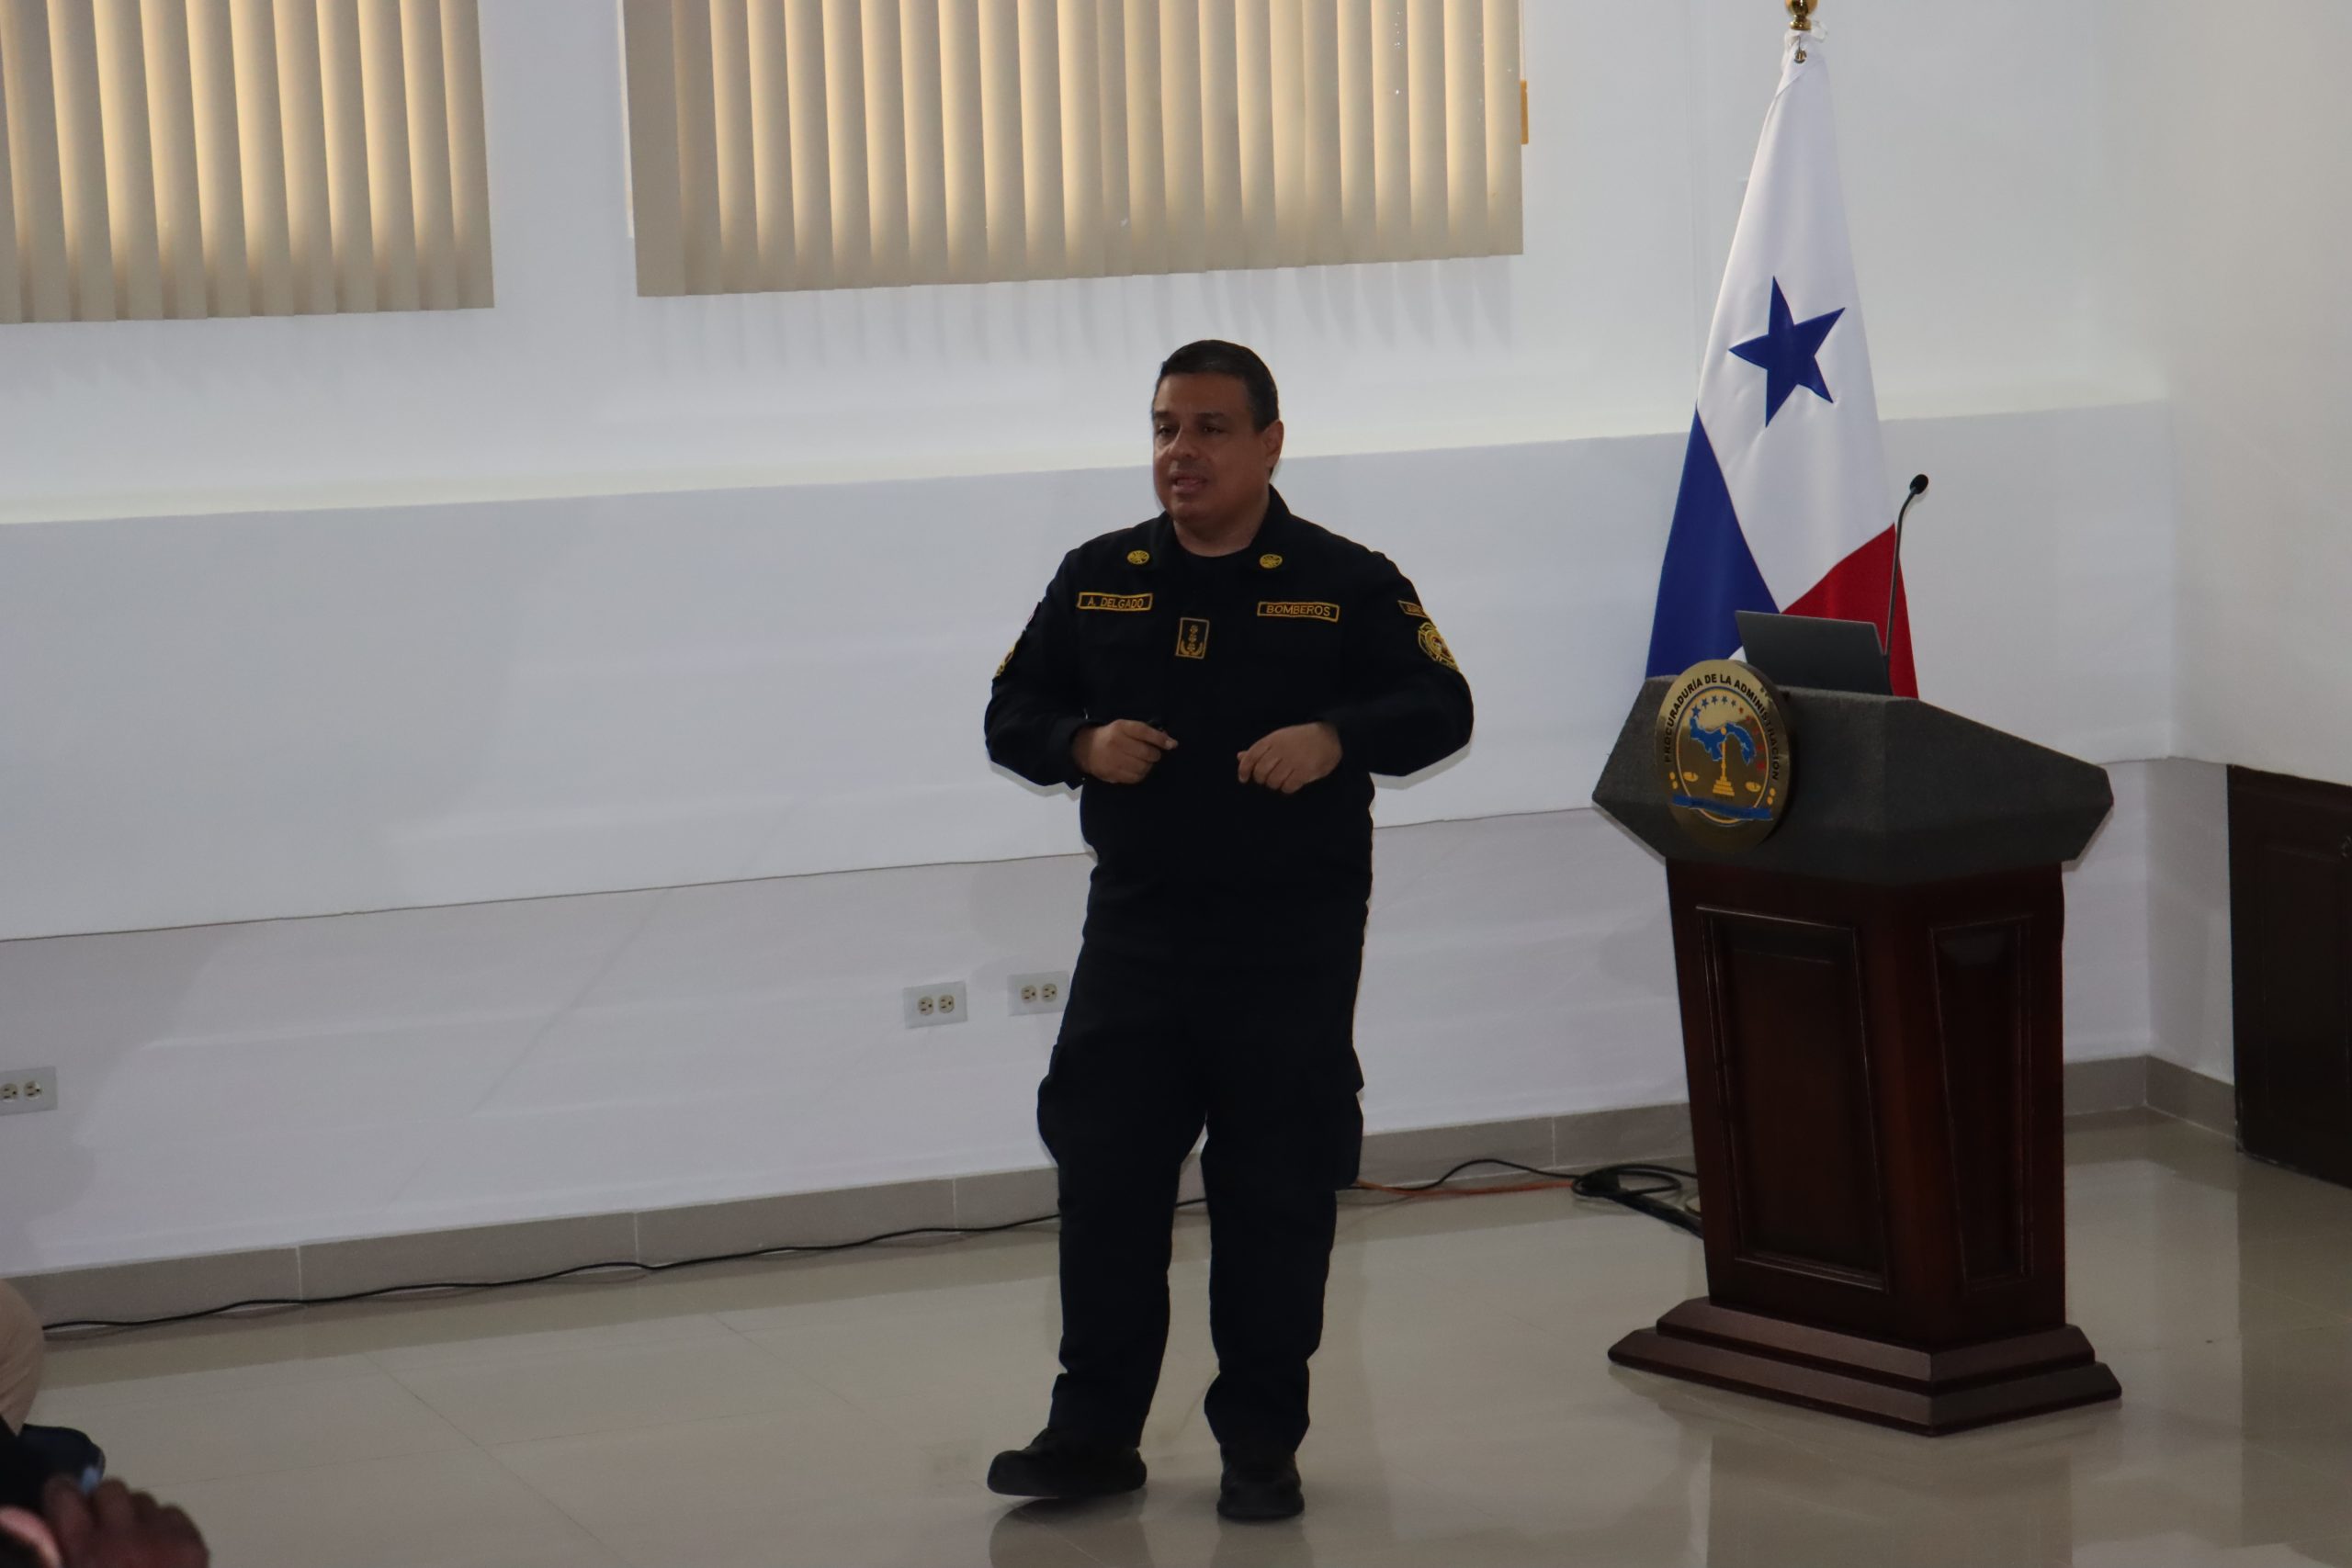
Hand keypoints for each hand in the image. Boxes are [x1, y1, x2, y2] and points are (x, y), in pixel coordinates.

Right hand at [26, 1477, 205, 1567]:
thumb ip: (43, 1554)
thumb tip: (9, 1514)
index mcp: (86, 1553)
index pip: (66, 1497)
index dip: (59, 1494)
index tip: (58, 1496)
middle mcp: (125, 1538)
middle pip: (108, 1491)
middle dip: (97, 1505)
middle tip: (94, 1528)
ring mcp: (164, 1539)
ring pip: (143, 1500)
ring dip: (130, 1516)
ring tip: (125, 1544)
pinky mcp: (195, 1545)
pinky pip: (172, 1513)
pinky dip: (160, 1526)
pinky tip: (153, 1551)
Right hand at [1072, 721, 1177, 784]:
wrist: (1086, 748)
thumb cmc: (1112, 736)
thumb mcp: (1125, 727)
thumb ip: (1145, 732)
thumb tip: (1168, 741)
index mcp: (1121, 727)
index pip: (1145, 732)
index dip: (1160, 739)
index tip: (1172, 744)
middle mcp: (1116, 742)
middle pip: (1146, 752)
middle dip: (1155, 755)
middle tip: (1154, 755)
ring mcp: (1114, 759)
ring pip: (1143, 766)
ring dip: (1149, 766)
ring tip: (1145, 762)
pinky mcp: (1112, 773)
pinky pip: (1135, 777)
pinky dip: (1141, 774)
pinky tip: (1138, 769)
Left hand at [1237, 723, 1341, 794]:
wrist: (1329, 736)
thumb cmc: (1300, 739)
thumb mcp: (1279, 739)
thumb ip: (1260, 750)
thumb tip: (1240, 757)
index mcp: (1273, 739)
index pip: (1252, 756)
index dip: (1244, 769)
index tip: (1243, 779)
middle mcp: (1281, 749)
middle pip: (1261, 772)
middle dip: (1261, 779)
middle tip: (1268, 778)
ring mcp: (1293, 760)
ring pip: (1273, 781)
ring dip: (1275, 784)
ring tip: (1282, 779)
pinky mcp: (1305, 771)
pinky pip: (1288, 787)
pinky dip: (1287, 788)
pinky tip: (1292, 783)